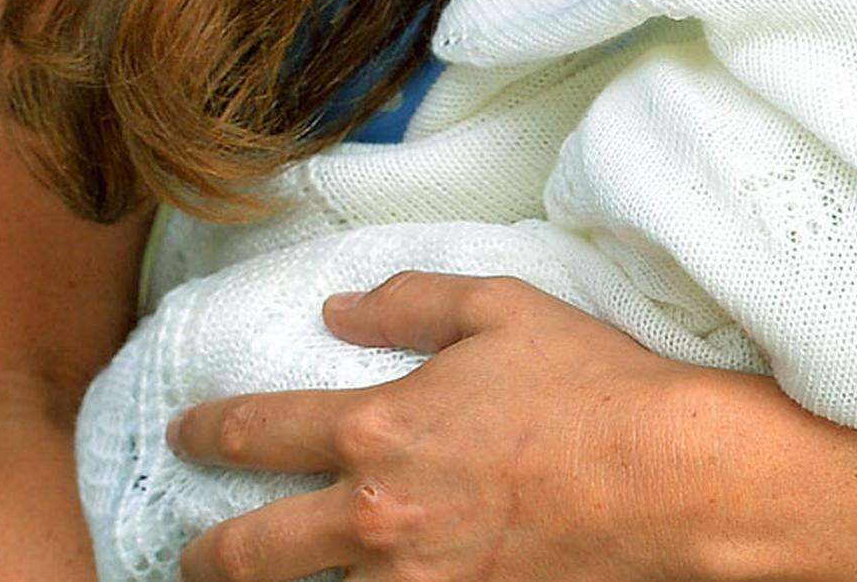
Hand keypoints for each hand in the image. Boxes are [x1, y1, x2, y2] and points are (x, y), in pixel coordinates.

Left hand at [166, 272, 724, 580]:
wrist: (670, 477)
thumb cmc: (593, 387)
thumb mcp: (502, 309)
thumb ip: (410, 303)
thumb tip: (339, 309)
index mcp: (375, 429)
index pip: (254, 432)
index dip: (204, 432)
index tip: (187, 432)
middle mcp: (375, 515)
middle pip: (248, 552)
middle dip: (205, 554)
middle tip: (192, 555)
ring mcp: (416, 579)